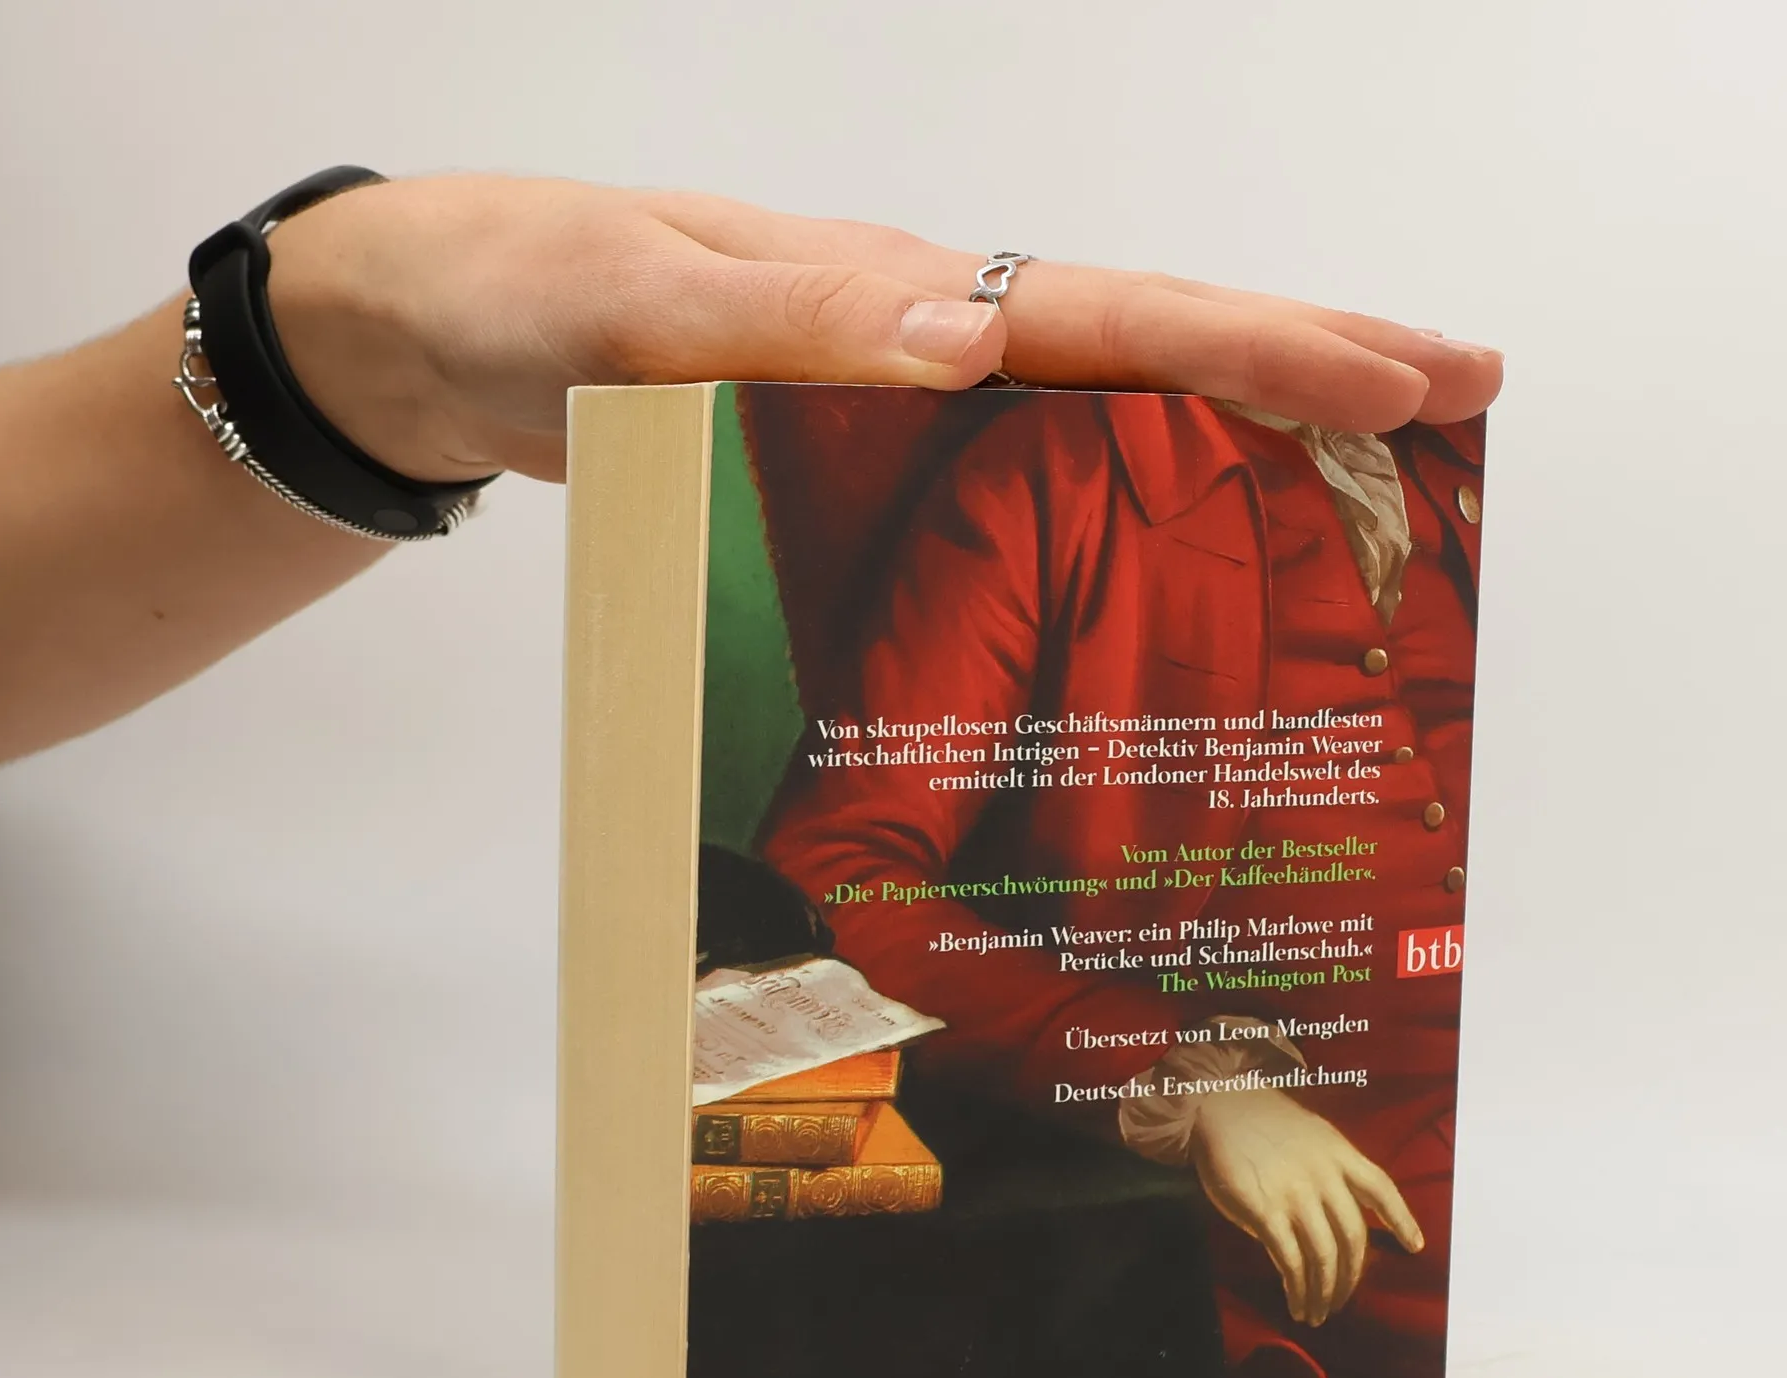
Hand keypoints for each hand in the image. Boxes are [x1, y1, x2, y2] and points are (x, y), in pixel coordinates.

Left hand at [264, 176, 1503, 485]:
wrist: (436, 341)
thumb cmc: (517, 297)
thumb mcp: (630, 303)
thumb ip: (787, 322)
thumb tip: (977, 336)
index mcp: (892, 292)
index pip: (1111, 313)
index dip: (1264, 348)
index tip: (1407, 377)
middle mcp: (920, 342)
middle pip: (1145, 350)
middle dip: (1306, 371)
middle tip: (1460, 398)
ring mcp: (896, 409)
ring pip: (1096, 421)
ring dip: (1229, 447)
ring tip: (1367, 482)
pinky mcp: (856, 469)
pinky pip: (1004, 494)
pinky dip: (1097, 520)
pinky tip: (1151, 565)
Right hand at [1189, 1089, 1422, 1327]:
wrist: (1218, 1105)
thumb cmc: (1261, 1123)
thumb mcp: (1311, 1135)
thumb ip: (1330, 1168)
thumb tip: (1337, 1213)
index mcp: (1340, 1154)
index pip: (1382, 1189)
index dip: (1402, 1220)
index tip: (1415, 1247)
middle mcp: (1324, 1177)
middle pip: (1352, 1238)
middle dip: (1350, 1279)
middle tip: (1340, 1301)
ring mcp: (1296, 1196)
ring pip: (1324, 1257)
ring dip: (1324, 1293)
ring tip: (1317, 1313)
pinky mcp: (1265, 1213)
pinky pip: (1290, 1261)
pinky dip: (1296, 1288)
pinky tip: (1294, 1301)